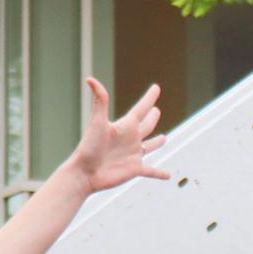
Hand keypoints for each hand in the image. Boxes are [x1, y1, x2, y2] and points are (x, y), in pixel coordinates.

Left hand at [67, 78, 171, 192]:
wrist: (84, 172)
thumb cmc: (89, 147)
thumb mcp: (97, 122)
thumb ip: (100, 101)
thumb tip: (91, 79)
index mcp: (125, 126)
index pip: (141, 108)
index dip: (149, 98)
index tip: (156, 88)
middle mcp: (130, 139)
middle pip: (146, 126)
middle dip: (152, 118)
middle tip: (156, 110)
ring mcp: (133, 155)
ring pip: (150, 146)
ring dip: (157, 142)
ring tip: (164, 138)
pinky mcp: (135, 170)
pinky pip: (152, 171)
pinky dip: (160, 173)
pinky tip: (168, 175)